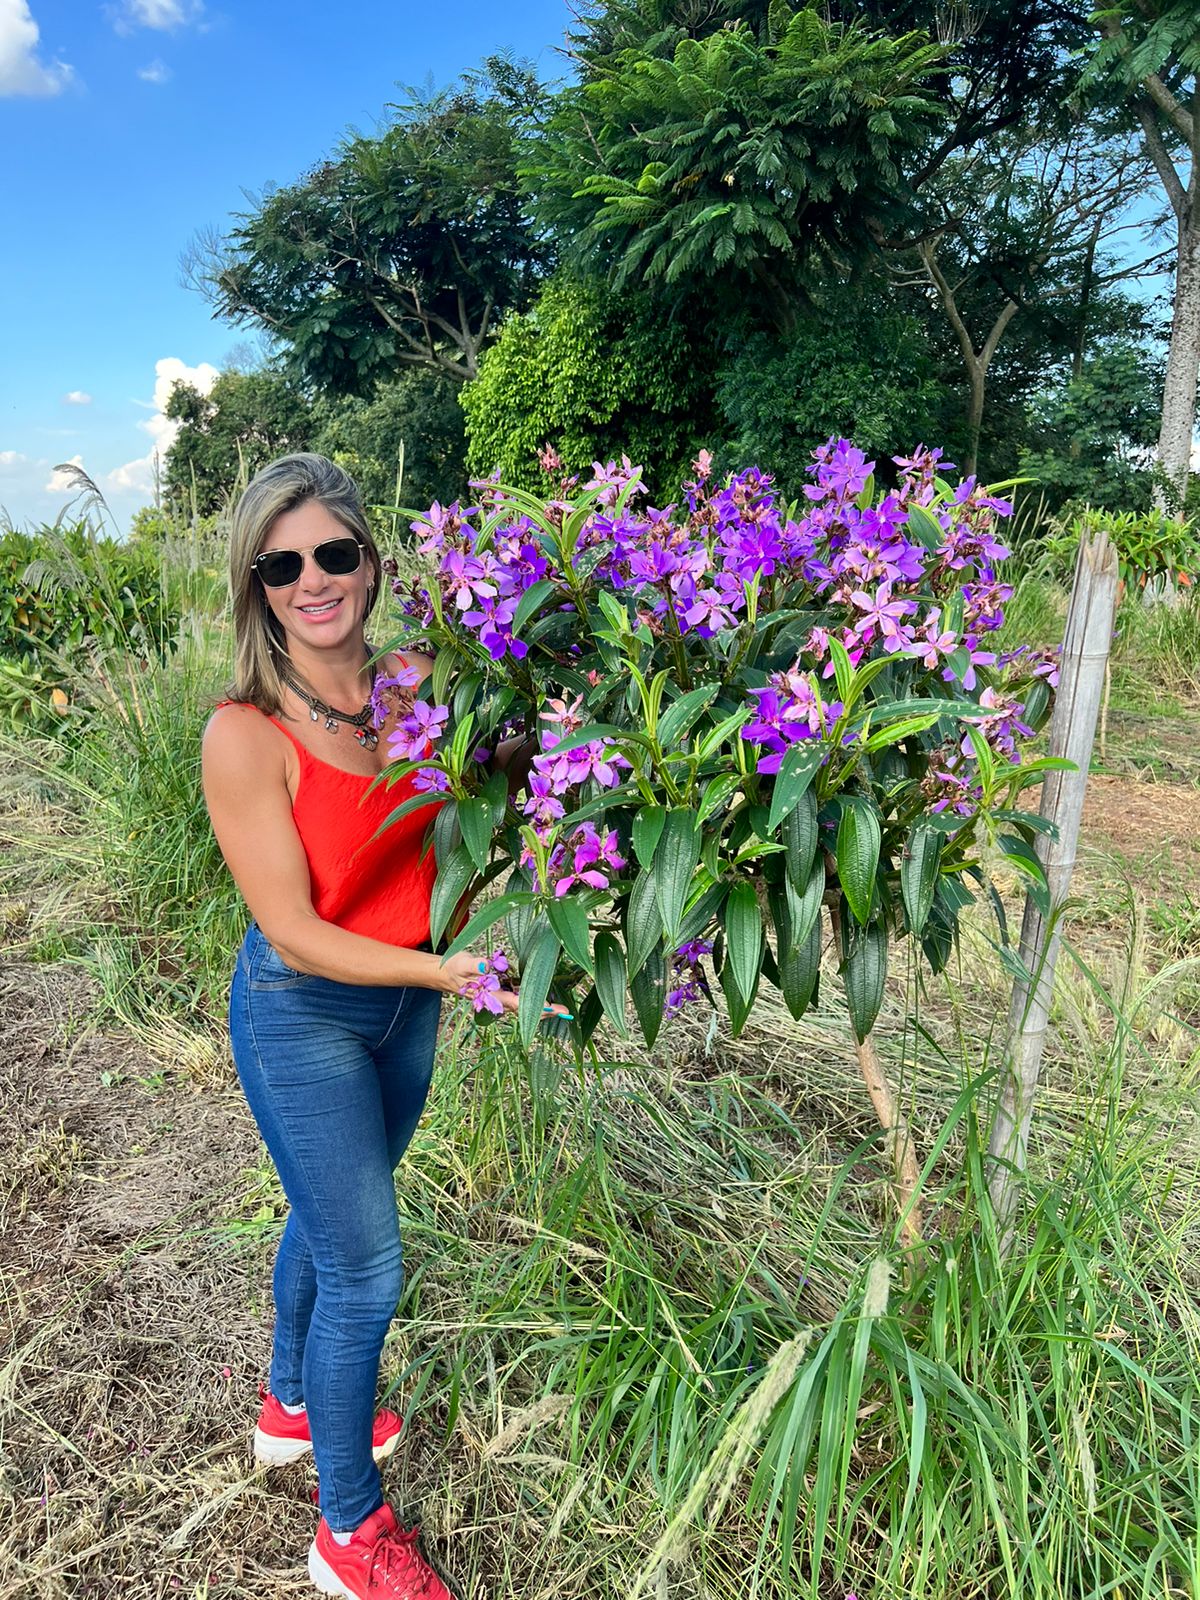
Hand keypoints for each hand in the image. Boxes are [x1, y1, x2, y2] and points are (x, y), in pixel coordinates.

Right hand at [433, 950, 573, 1019]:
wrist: (443, 974)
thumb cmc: (455, 967)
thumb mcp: (464, 962)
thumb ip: (476, 964)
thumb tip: (488, 966)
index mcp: (492, 995)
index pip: (518, 1003)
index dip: (536, 1006)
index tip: (552, 1008)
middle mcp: (498, 999)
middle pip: (524, 1009)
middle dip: (544, 1011)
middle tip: (565, 1012)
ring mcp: (498, 997)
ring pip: (523, 1006)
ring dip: (540, 1008)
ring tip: (559, 1010)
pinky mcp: (499, 992)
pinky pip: (518, 1000)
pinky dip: (531, 1002)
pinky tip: (542, 1001)